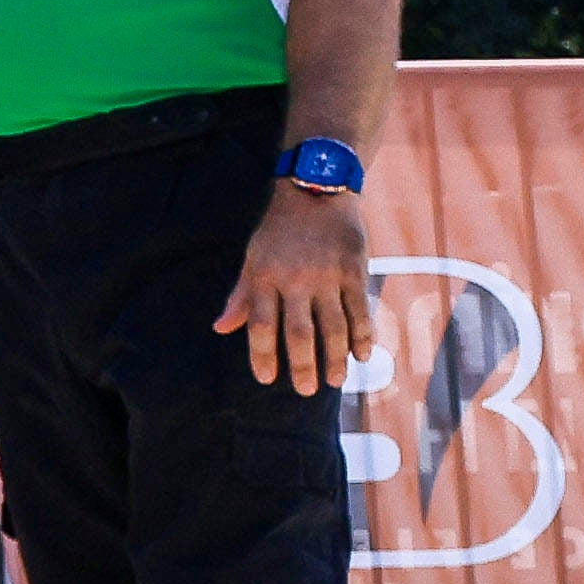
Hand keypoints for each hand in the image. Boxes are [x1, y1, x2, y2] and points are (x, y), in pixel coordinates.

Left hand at [213, 182, 375, 394]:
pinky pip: (360, 309)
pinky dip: (362, 335)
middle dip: (303, 366)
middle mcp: (295, 280)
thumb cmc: (278, 231)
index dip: (262, 355)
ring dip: (335, 357)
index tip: (267, 379)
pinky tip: (362, 356)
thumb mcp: (253, 258)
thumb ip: (242, 296)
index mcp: (265, 277)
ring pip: (333, 326)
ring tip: (336, 381)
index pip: (261, 325)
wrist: (316, 192)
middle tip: (306, 390)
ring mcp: (327, 276)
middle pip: (300, 332)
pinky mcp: (354, 270)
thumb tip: (221, 329)